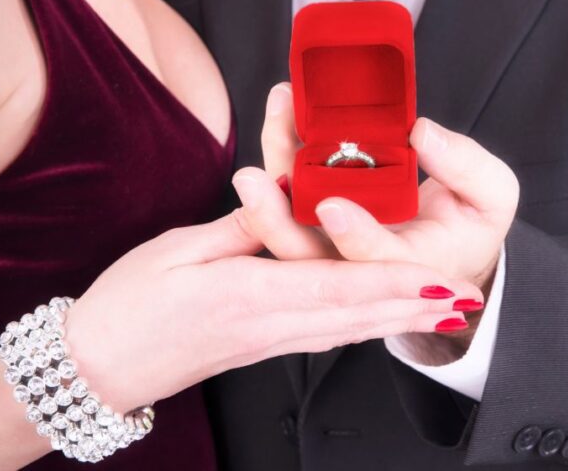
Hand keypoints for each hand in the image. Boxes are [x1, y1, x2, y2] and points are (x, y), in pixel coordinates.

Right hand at [62, 212, 481, 411]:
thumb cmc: (129, 306)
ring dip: (401, 320)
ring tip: (445, 310)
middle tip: (466, 297)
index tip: (438, 278)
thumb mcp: (178, 250)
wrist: (101, 367)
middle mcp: (271, 326)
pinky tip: (386, 320)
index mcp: (249, 294)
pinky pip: (328, 337)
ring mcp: (270, 343)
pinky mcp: (265, 348)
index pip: (338, 286)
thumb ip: (239, 228)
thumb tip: (280, 200)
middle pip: (359, 316)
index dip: (394, 283)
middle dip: (416, 306)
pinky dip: (367, 328)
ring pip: (351, 331)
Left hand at [232, 83, 519, 350]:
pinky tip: (283, 109)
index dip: (353, 235)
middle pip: (305, 253)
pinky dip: (281, 151)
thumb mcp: (493, 196)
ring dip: (274, 166)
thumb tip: (422, 133)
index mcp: (407, 268)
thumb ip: (467, 168)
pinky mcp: (312, 221)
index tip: (332, 203)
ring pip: (284, 222)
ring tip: (279, 107)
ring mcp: (328, 245)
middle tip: (251, 175)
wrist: (446, 248)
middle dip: (273, 216)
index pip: (373, 261)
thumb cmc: (470, 224)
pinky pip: (287, 193)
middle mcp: (356, 265)